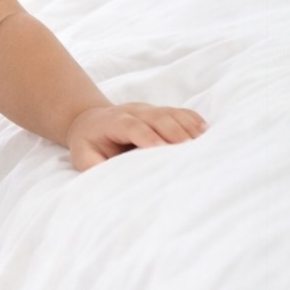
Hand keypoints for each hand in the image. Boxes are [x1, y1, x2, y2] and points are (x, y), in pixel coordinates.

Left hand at [66, 102, 207, 171]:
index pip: (132, 126)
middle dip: (174, 132)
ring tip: (204, 143)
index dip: (146, 136)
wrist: (90, 120)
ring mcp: (149, 109)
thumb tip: (107, 179)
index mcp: (113, 122)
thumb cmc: (88, 143)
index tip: (161, 148)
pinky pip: (181, 113)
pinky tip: (206, 134)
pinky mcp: (161, 111)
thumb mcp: (82, 156)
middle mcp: (134, 111)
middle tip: (190, 149)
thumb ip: (93, 166)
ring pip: (172, 114)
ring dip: (188, 128)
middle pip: (157, 117)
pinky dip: (194, 122)